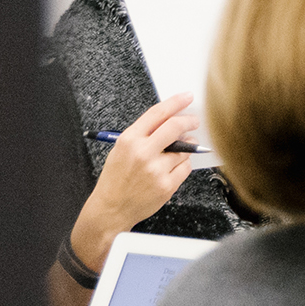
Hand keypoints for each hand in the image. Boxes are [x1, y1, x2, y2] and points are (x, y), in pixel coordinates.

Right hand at [72, 94, 200, 267]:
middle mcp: (143, 152)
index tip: (187, 96)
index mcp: (129, 140)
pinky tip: (172, 168)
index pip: (157, 113)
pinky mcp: (167, 185)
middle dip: (189, 121)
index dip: (175, 102)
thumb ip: (143, 135)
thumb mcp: (121, 150)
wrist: (110, 209)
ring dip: (186, 148)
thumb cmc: (115, 179)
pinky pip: (185, 168)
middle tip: (194, 121)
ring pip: (185, 150)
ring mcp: (156, 169)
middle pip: (175, 127)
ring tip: (176, 153)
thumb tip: (169, 122)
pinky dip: (183, 165)